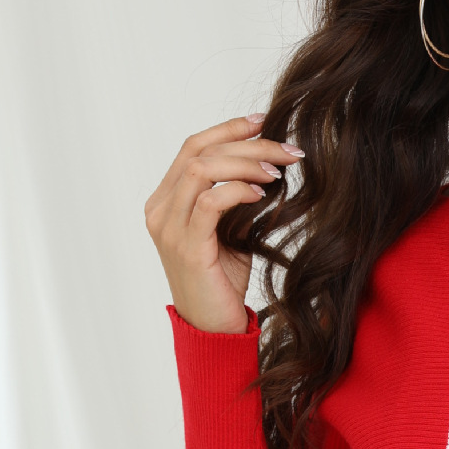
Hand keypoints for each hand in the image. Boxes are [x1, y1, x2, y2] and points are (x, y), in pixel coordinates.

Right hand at [144, 114, 301, 332]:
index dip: (227, 129)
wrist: (212, 326)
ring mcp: (169, 228)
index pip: (192, 147)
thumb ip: (233, 196)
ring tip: (277, 171)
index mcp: (165, 201)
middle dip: (248, 144)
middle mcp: (160, 210)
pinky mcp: (187, 247)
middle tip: (287, 150)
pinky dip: (238, 190)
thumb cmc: (222, 279)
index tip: (262, 121)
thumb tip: (267, 163)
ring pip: (202, 170)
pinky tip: (262, 194)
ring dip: (246, 163)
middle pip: (199, 152)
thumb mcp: (227, 229)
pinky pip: (210, 202)